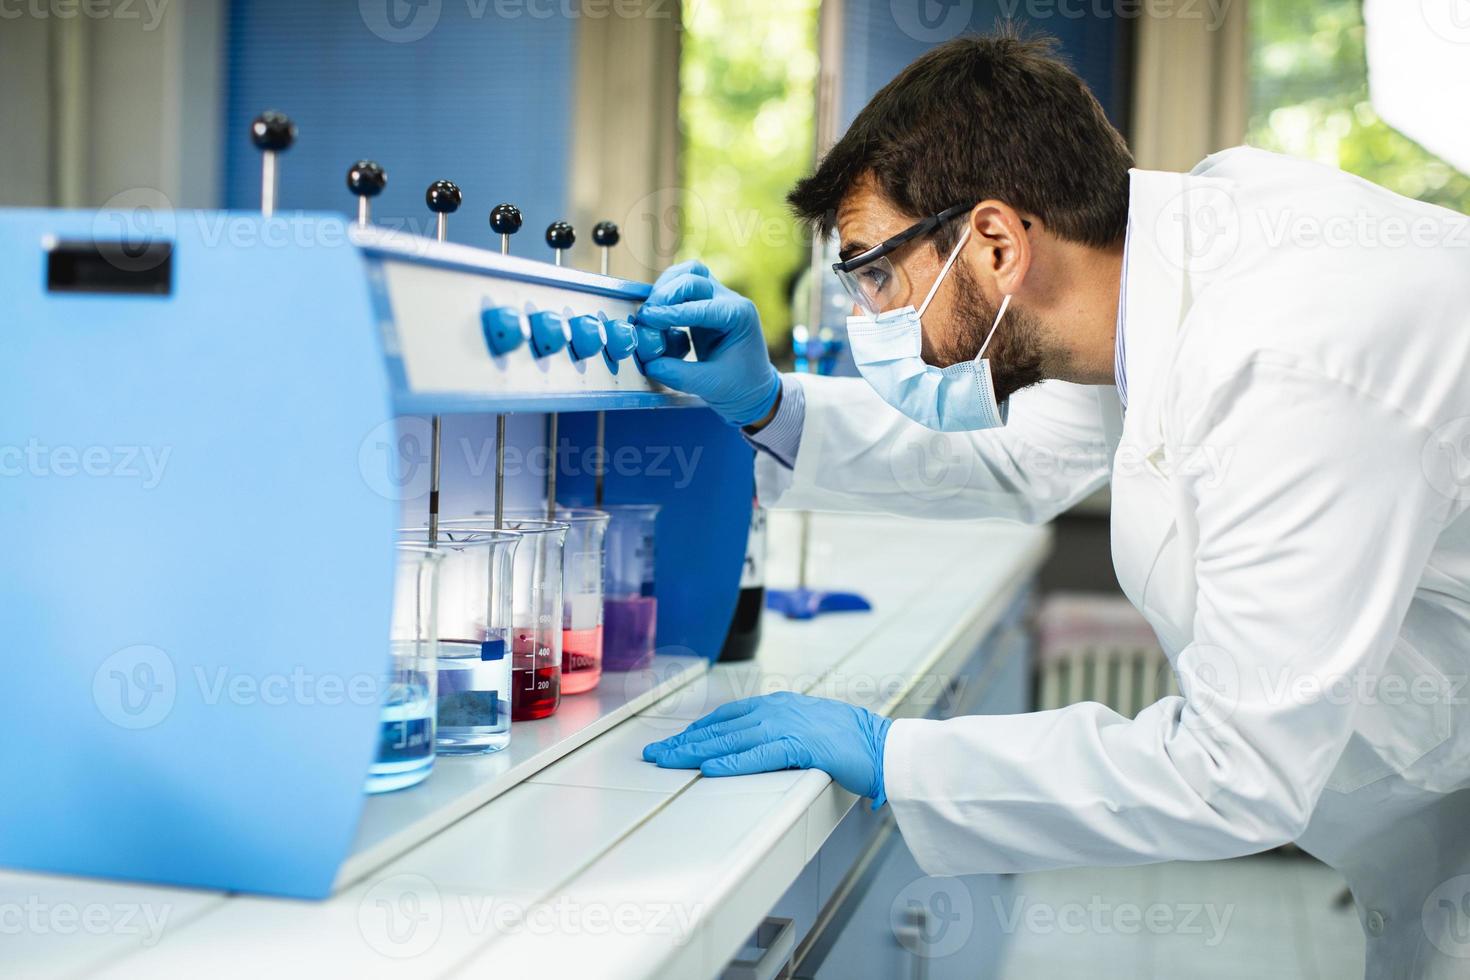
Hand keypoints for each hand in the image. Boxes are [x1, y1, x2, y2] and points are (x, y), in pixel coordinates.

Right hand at [635, 260, 780, 426]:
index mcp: (738, 316)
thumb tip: (648, 363)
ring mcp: (719, 298)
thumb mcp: (709, 385)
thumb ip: (678, 374)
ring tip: (651, 311)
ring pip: (689, 273)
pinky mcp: (707, 302)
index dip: (670, 313)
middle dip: (667, 295)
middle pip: (694, 279)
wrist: (754, 389)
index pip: (700, 307)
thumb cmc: (739, 387)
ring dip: (666, 287)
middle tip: (647, 317)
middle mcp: (730, 301)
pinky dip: (669, 294)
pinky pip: (685, 285)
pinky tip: (659, 314)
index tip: (648, 319)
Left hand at [642, 692, 892, 805]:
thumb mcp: (805, 728)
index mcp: (778, 705)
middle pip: (720, 727)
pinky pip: (760, 755)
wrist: (884, 744)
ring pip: (731, 739)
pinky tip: (710, 768)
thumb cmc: (849, 740)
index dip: (696, 730)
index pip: (726, 716)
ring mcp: (789, 726)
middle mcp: (778, 710)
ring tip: (670, 761)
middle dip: (684, 741)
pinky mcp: (802, 746)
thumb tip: (752, 748)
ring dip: (696, 751)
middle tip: (655, 754)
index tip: (672, 742)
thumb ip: (777, 734)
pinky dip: (732, 762)